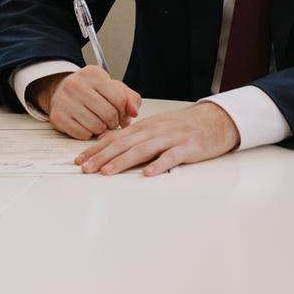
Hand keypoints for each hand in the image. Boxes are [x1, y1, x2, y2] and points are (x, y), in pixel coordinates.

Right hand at [34, 66, 140, 139]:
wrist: (61, 91)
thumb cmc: (91, 91)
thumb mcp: (113, 88)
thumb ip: (130, 98)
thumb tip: (134, 112)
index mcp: (93, 74)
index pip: (119, 98)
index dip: (124, 111)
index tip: (121, 113)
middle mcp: (76, 84)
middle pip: (108, 114)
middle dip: (114, 122)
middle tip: (111, 121)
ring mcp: (65, 101)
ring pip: (96, 126)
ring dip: (102, 129)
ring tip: (99, 122)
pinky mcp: (58, 117)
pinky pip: (82, 134)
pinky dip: (88, 134)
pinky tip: (86, 125)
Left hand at [76, 101, 238, 175]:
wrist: (215, 120)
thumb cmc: (183, 127)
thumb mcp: (156, 128)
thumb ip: (133, 136)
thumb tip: (107, 144)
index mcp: (145, 127)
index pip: (115, 138)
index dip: (96, 149)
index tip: (79, 160)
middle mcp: (154, 131)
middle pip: (124, 144)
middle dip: (102, 156)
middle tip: (84, 168)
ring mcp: (171, 138)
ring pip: (142, 150)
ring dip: (122, 161)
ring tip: (106, 171)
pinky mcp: (187, 148)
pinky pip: (171, 157)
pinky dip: (159, 164)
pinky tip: (148, 173)